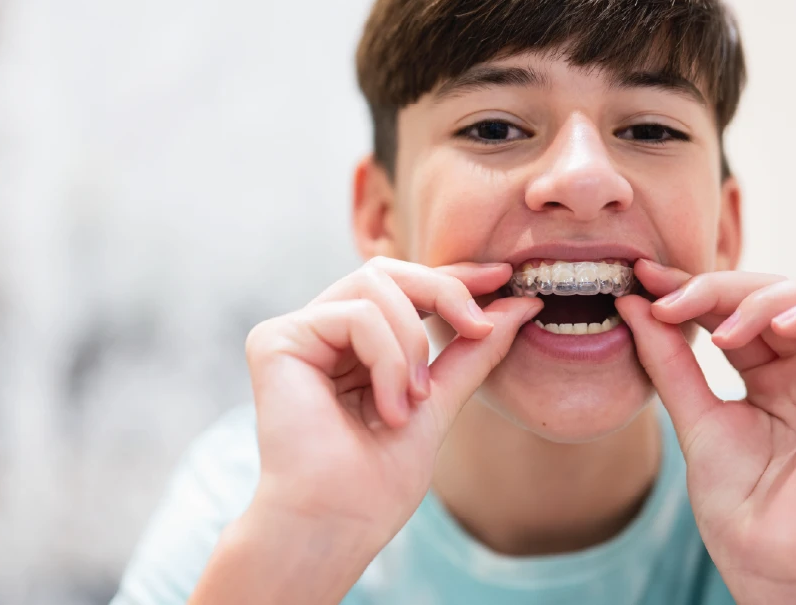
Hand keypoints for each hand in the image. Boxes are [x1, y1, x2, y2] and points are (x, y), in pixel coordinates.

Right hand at [244, 257, 542, 546]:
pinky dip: (387, 359)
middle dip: (443, 291)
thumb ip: (471, 352)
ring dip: (412, 343)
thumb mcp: (439, 403)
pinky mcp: (276, 340)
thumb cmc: (376, 484)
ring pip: (374, 284)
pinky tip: (389, 407)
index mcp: (352, 346)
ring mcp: (297, 334)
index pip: (403, 289)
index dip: (452, 277)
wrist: (338, 524)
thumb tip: (520, 306)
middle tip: (478, 328)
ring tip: (414, 401)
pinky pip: (354, 315)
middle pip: (387, 270)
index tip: (505, 278)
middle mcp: (321, 333)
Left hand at [615, 261, 795, 602]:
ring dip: (766, 295)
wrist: (763, 557)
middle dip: (719, 286)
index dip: (694, 284)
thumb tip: (633, 299)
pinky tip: (778, 325)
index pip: (737, 303)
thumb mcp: (691, 413)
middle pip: (777, 288)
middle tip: (670, 302)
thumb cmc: (734, 499)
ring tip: (720, 331)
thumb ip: (667, 357)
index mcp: (770, 369)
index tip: (643, 280)